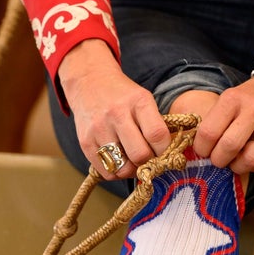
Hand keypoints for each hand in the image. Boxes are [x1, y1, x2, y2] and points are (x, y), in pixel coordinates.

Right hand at [58, 39, 171, 176]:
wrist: (89, 82)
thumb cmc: (123, 96)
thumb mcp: (143, 99)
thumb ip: (156, 125)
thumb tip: (168, 158)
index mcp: (138, 102)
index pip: (157, 135)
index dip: (165, 151)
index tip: (165, 153)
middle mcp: (117, 115)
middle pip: (140, 155)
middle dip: (149, 163)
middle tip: (149, 160)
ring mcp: (99, 129)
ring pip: (122, 168)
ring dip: (133, 171)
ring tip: (134, 163)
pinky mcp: (85, 142)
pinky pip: (107, 172)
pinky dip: (117, 173)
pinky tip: (120, 162)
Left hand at [189, 76, 253, 174]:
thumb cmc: (248, 100)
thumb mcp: (228, 100)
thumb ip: (214, 122)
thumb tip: (197, 151)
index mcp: (234, 99)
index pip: (208, 132)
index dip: (201, 148)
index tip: (203, 150)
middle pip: (229, 147)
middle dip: (218, 160)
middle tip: (218, 159)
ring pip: (250, 160)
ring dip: (238, 166)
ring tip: (235, 160)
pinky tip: (252, 156)